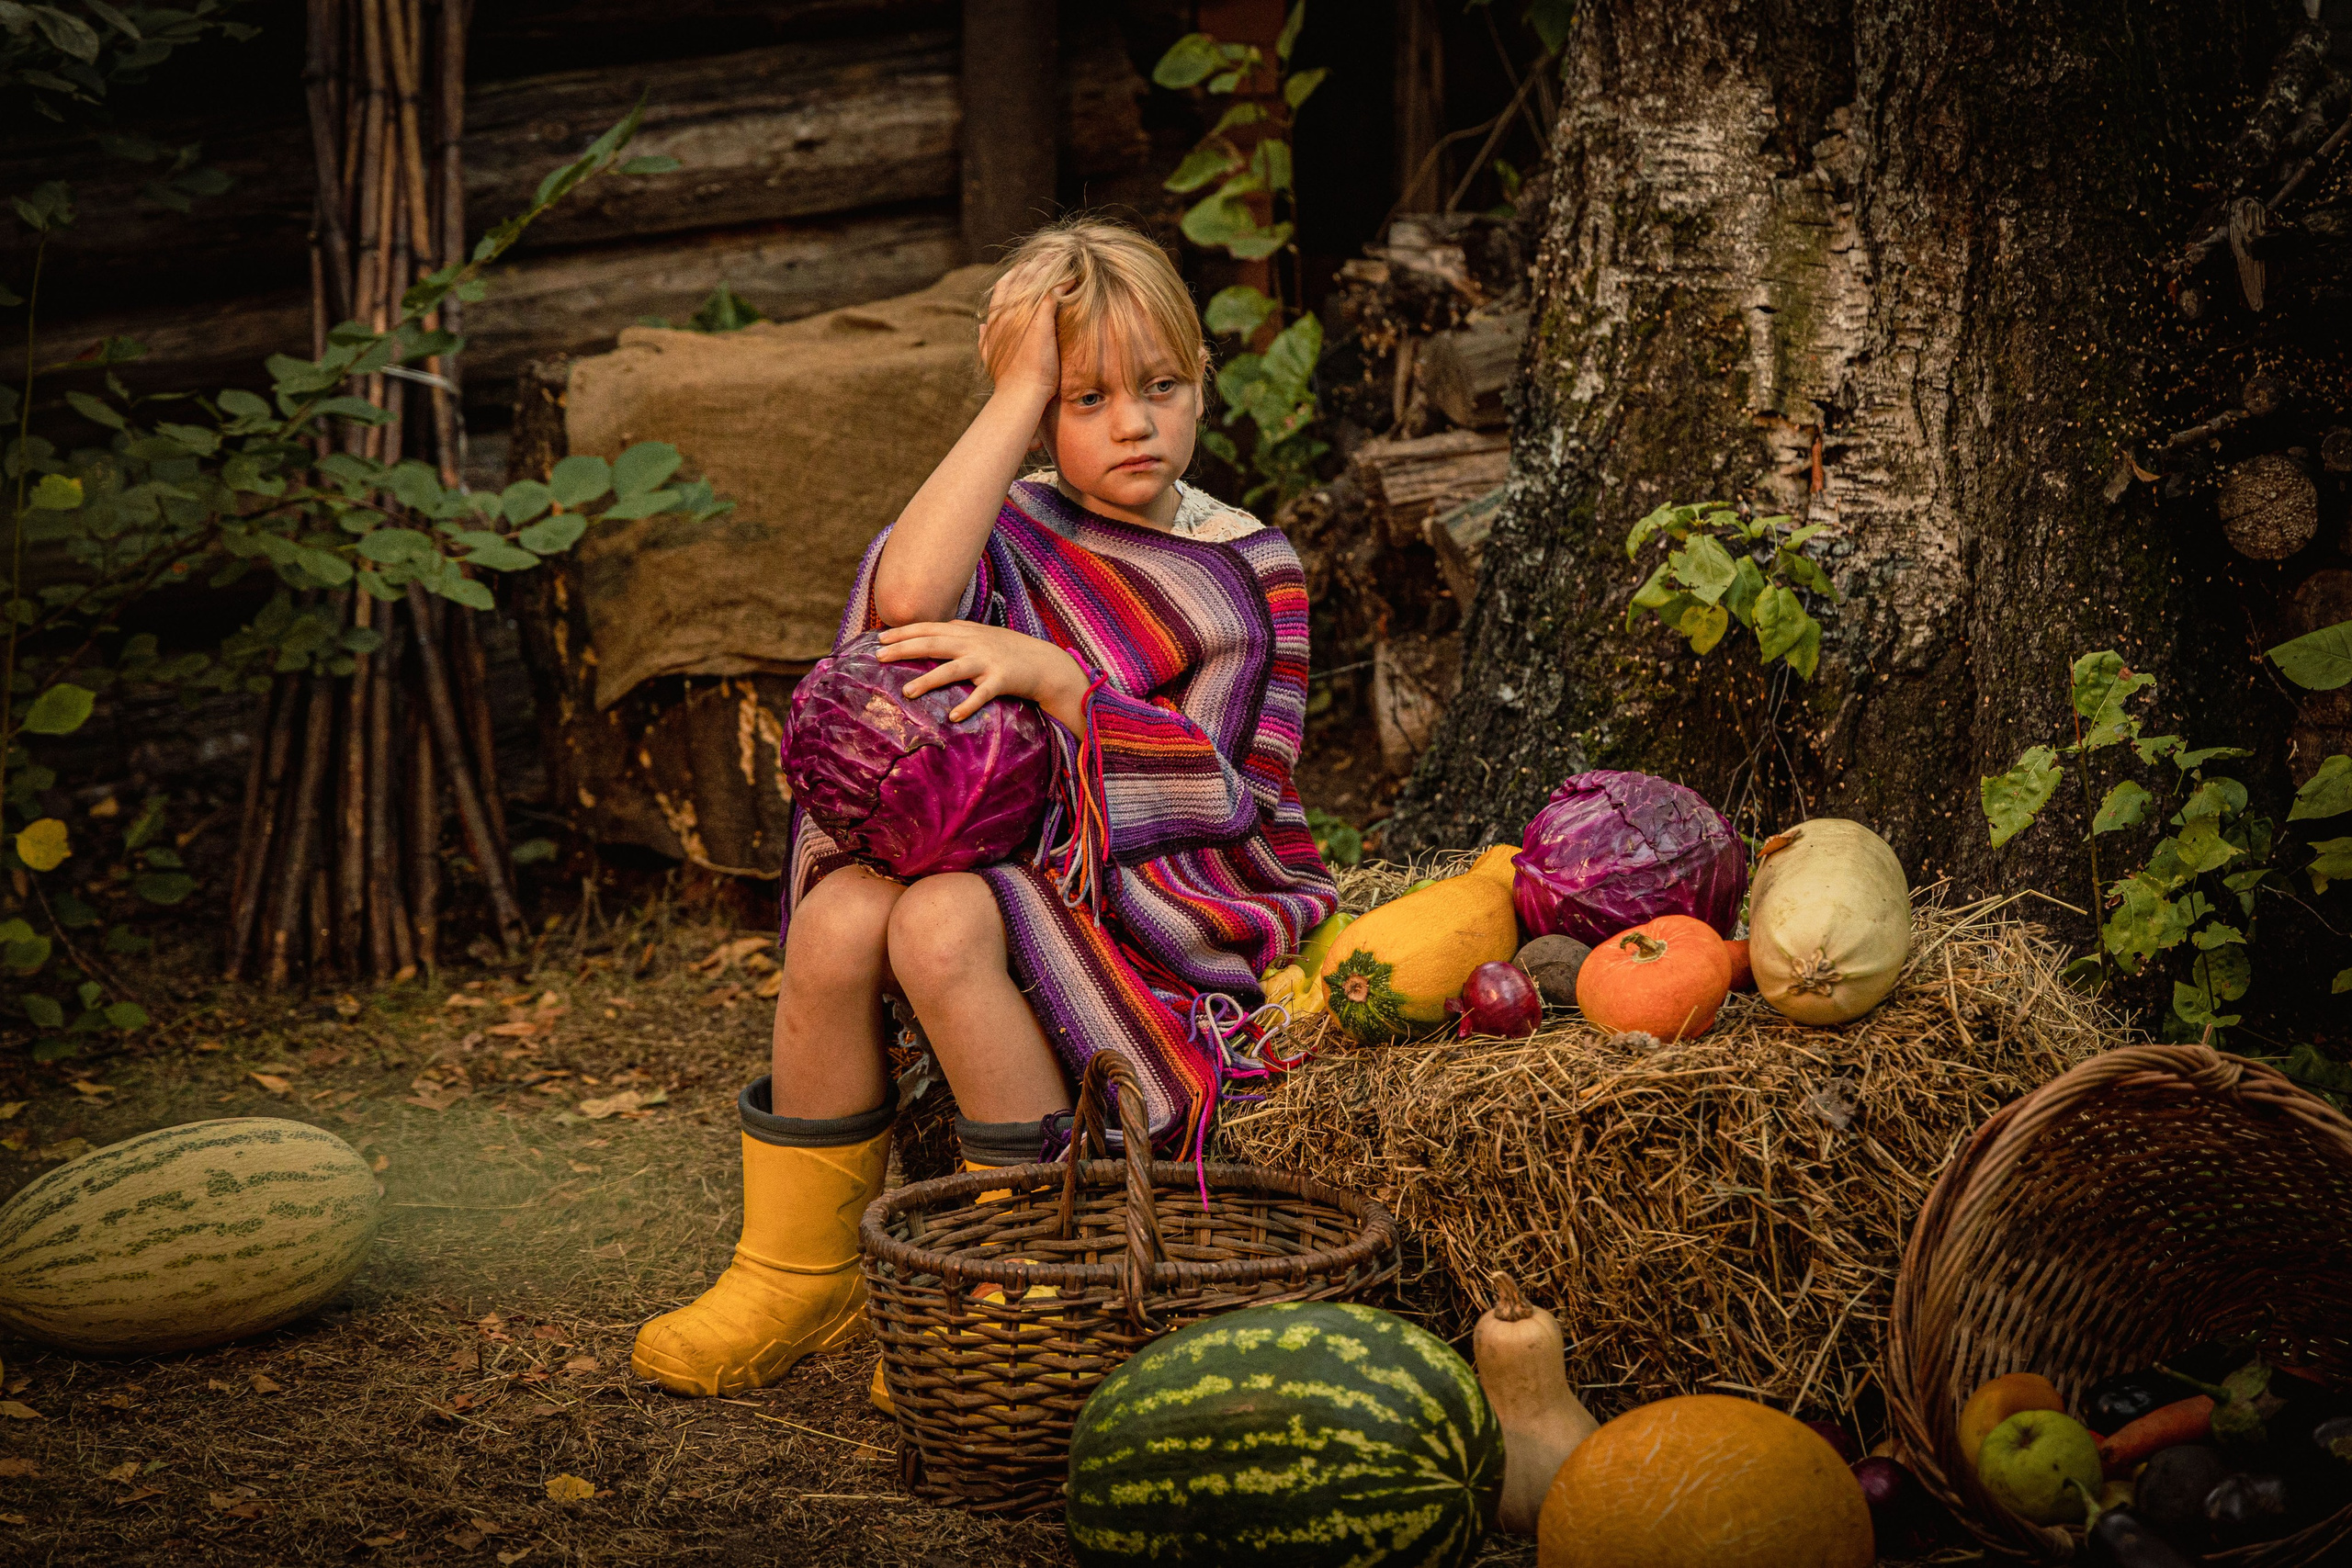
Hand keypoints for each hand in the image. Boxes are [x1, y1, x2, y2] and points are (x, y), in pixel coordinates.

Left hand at [878, 620, 1086, 728]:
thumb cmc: (1010, 652)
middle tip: (879, 657)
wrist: (1045, 664)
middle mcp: (973, 643)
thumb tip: (933, 631)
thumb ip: (959, 633)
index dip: (904, 632)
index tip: (880, 638)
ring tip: (906, 691)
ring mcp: (987, 661)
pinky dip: (968, 705)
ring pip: (952, 669)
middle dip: (904, 649)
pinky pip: (982, 695)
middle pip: (933, 644)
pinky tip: (953, 716)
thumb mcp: (983, 636)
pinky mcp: (1002, 680)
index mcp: (966, 632)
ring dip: (928, 680)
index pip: (929, 628)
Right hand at [979, 261, 1071, 405]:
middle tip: (1049, 255)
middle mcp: (1007, 312)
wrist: (1019, 393)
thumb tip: (982, 326)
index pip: (1003, 286)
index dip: (1015, 274)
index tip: (1026, 267)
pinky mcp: (1041, 320)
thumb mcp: (990, 356)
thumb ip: (985, 339)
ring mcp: (1023, 314)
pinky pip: (1054, 291)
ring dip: (1050, 267)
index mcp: (995, 319)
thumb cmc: (1007, 380)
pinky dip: (1064, 282)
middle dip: (1035, 264)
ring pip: (1037, 280)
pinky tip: (1074, 278)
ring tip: (1064, 259)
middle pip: (1021, 277)